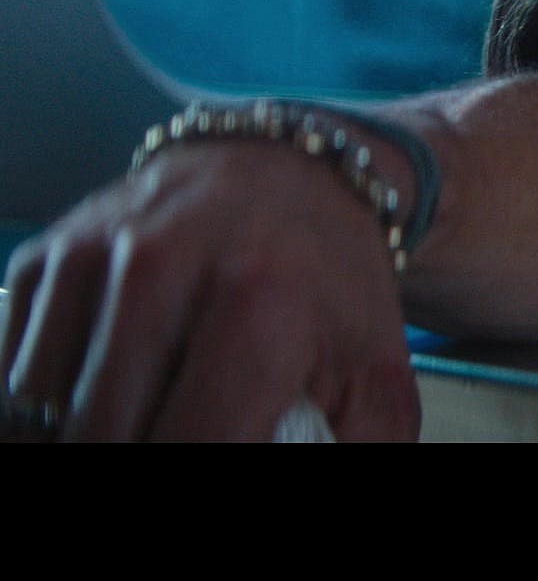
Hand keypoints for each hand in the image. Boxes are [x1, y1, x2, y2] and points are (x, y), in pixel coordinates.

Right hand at [2, 140, 420, 440]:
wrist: (291, 173)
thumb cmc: (331, 287)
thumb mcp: (375, 375)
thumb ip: (354, 450)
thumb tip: (318, 490)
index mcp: (260, 303)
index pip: (197, 442)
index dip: (200, 461)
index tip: (217, 446)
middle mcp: (163, 267)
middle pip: (108, 436)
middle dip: (147, 446)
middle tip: (192, 427)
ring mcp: (94, 257)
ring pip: (45, 415)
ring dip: (94, 431)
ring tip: (155, 414)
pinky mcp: (47, 257)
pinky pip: (17, 378)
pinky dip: (52, 408)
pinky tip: (110, 395)